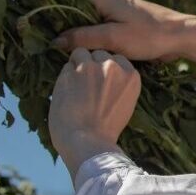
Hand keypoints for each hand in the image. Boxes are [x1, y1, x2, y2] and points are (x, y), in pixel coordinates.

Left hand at [50, 48, 140, 177]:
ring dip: (76, 65)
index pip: (118, 58)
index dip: (107, 68)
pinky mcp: (70, 72)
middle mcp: (113, 67)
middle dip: (92, 64)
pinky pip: (66, 66)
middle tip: (86, 83)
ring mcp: (90, 67)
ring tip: (73, 84)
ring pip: (80, 53)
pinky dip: (64, 77)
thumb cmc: (107, 129)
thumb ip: (119, 85)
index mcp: (131, 76)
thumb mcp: (125, 104)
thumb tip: (105, 76)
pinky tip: (66, 92)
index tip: (103, 80)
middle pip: (99, 53)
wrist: (87, 141)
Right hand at [52, 0, 195, 61]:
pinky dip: (94, 38)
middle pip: (76, 11)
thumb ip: (83, 38)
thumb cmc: (149, 35)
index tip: (41, 32)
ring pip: (89, 21)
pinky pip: (101, 27)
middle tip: (52, 47)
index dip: (54, 16)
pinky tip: (88, 52)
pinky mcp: (124, 22)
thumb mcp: (113, 38)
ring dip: (81, 35)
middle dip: (66, 28)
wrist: (183, 36)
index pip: (66, 0)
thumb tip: (55, 41)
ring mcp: (116, 10)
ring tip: (67, 52)